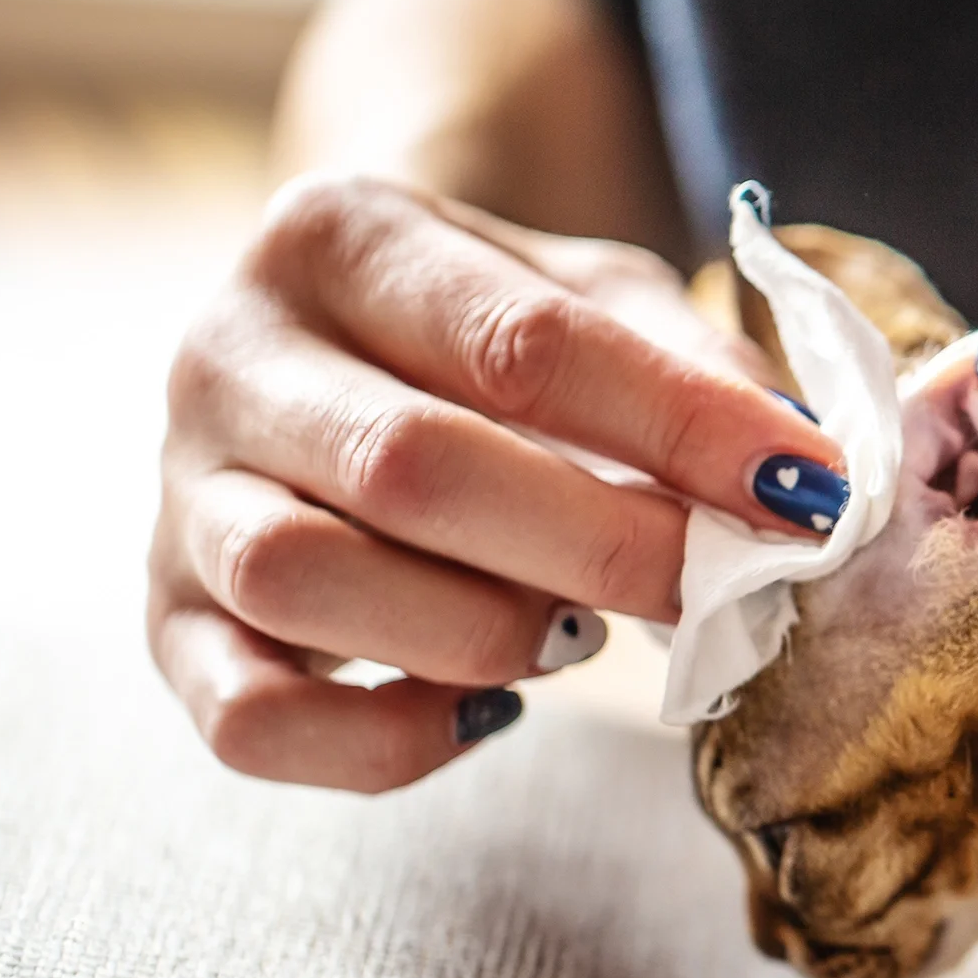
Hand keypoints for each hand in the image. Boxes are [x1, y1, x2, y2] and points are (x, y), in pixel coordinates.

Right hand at [151, 175, 846, 791]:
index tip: (805, 493)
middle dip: (599, 545)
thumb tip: (807, 482)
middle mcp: (228, 352)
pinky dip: (386, 741)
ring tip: (576, 633)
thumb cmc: (496, 334)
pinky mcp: (169, 624)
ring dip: (480, 628)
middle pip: (411, 465)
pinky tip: (488, 710)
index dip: (680, 429)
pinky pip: (252, 718)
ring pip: (305, 581)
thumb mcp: (603, 299)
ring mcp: (182, 493)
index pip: (522, 341)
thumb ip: (697, 373)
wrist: (349, 352)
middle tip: (712, 586)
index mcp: (341, 236)